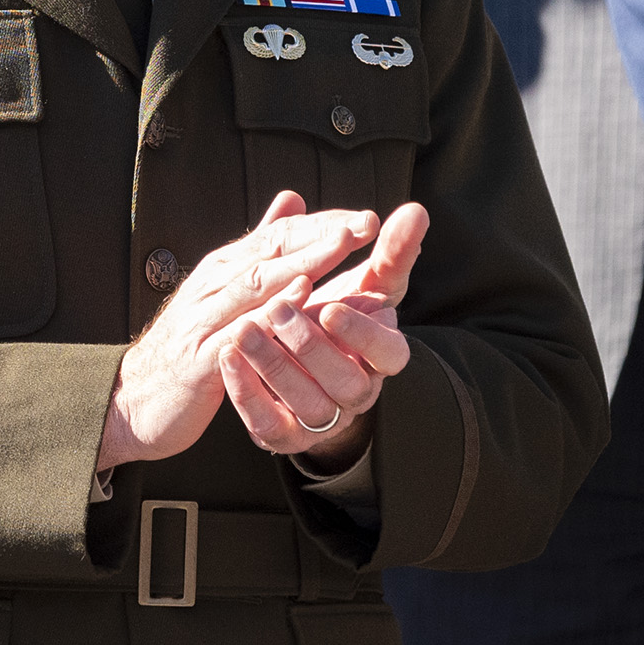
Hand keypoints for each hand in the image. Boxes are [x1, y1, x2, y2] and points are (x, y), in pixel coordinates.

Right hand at [99, 193, 386, 472]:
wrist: (136, 398)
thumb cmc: (191, 342)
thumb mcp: (226, 290)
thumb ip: (262, 246)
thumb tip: (293, 198)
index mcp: (225, 268)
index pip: (279, 235)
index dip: (323, 224)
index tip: (368, 218)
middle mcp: (213, 285)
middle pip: (273, 251)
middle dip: (321, 236)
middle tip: (366, 223)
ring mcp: (204, 319)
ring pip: (256, 283)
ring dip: (300, 264)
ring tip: (340, 248)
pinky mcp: (200, 359)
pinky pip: (237, 333)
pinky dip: (267, 315)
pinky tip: (297, 305)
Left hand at [220, 200, 430, 471]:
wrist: (308, 371)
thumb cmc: (343, 318)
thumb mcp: (369, 285)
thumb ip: (392, 251)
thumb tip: (416, 210)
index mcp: (384, 359)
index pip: (389, 353)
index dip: (363, 335)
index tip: (332, 308)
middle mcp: (359, 394)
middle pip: (345, 382)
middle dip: (310, 347)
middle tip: (279, 310)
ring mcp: (324, 419)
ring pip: (307, 405)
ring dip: (275, 367)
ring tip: (245, 329)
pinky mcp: (286, 434)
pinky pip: (269, 424)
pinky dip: (247, 393)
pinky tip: (227, 357)